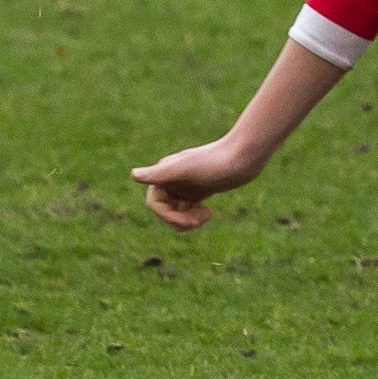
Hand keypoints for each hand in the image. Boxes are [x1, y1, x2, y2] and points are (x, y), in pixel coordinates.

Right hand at [133, 138, 262, 230]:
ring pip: (177, 213)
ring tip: (206, 216)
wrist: (245, 156)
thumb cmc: (215, 161)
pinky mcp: (200, 190)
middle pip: (165, 211)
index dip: (168, 217)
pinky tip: (209, 212)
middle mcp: (171, 179)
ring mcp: (186, 186)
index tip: (189, 222)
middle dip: (180, 220)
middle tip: (199, 221)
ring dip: (188, 220)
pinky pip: (189, 210)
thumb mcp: (186, 168)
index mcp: (164, 173)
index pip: (155, 204)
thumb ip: (159, 173)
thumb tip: (132, 175)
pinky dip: (196, 216)